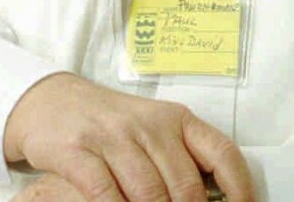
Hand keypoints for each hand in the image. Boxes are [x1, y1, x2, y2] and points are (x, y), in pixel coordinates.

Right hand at [4, 73, 255, 201]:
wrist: (53, 102)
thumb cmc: (112, 123)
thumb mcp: (154, 130)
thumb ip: (183, 160)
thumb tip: (215, 199)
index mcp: (177, 119)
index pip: (222, 153)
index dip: (240, 189)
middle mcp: (149, 125)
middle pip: (184, 185)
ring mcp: (113, 136)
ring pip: (148, 194)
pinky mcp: (79, 150)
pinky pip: (106, 193)